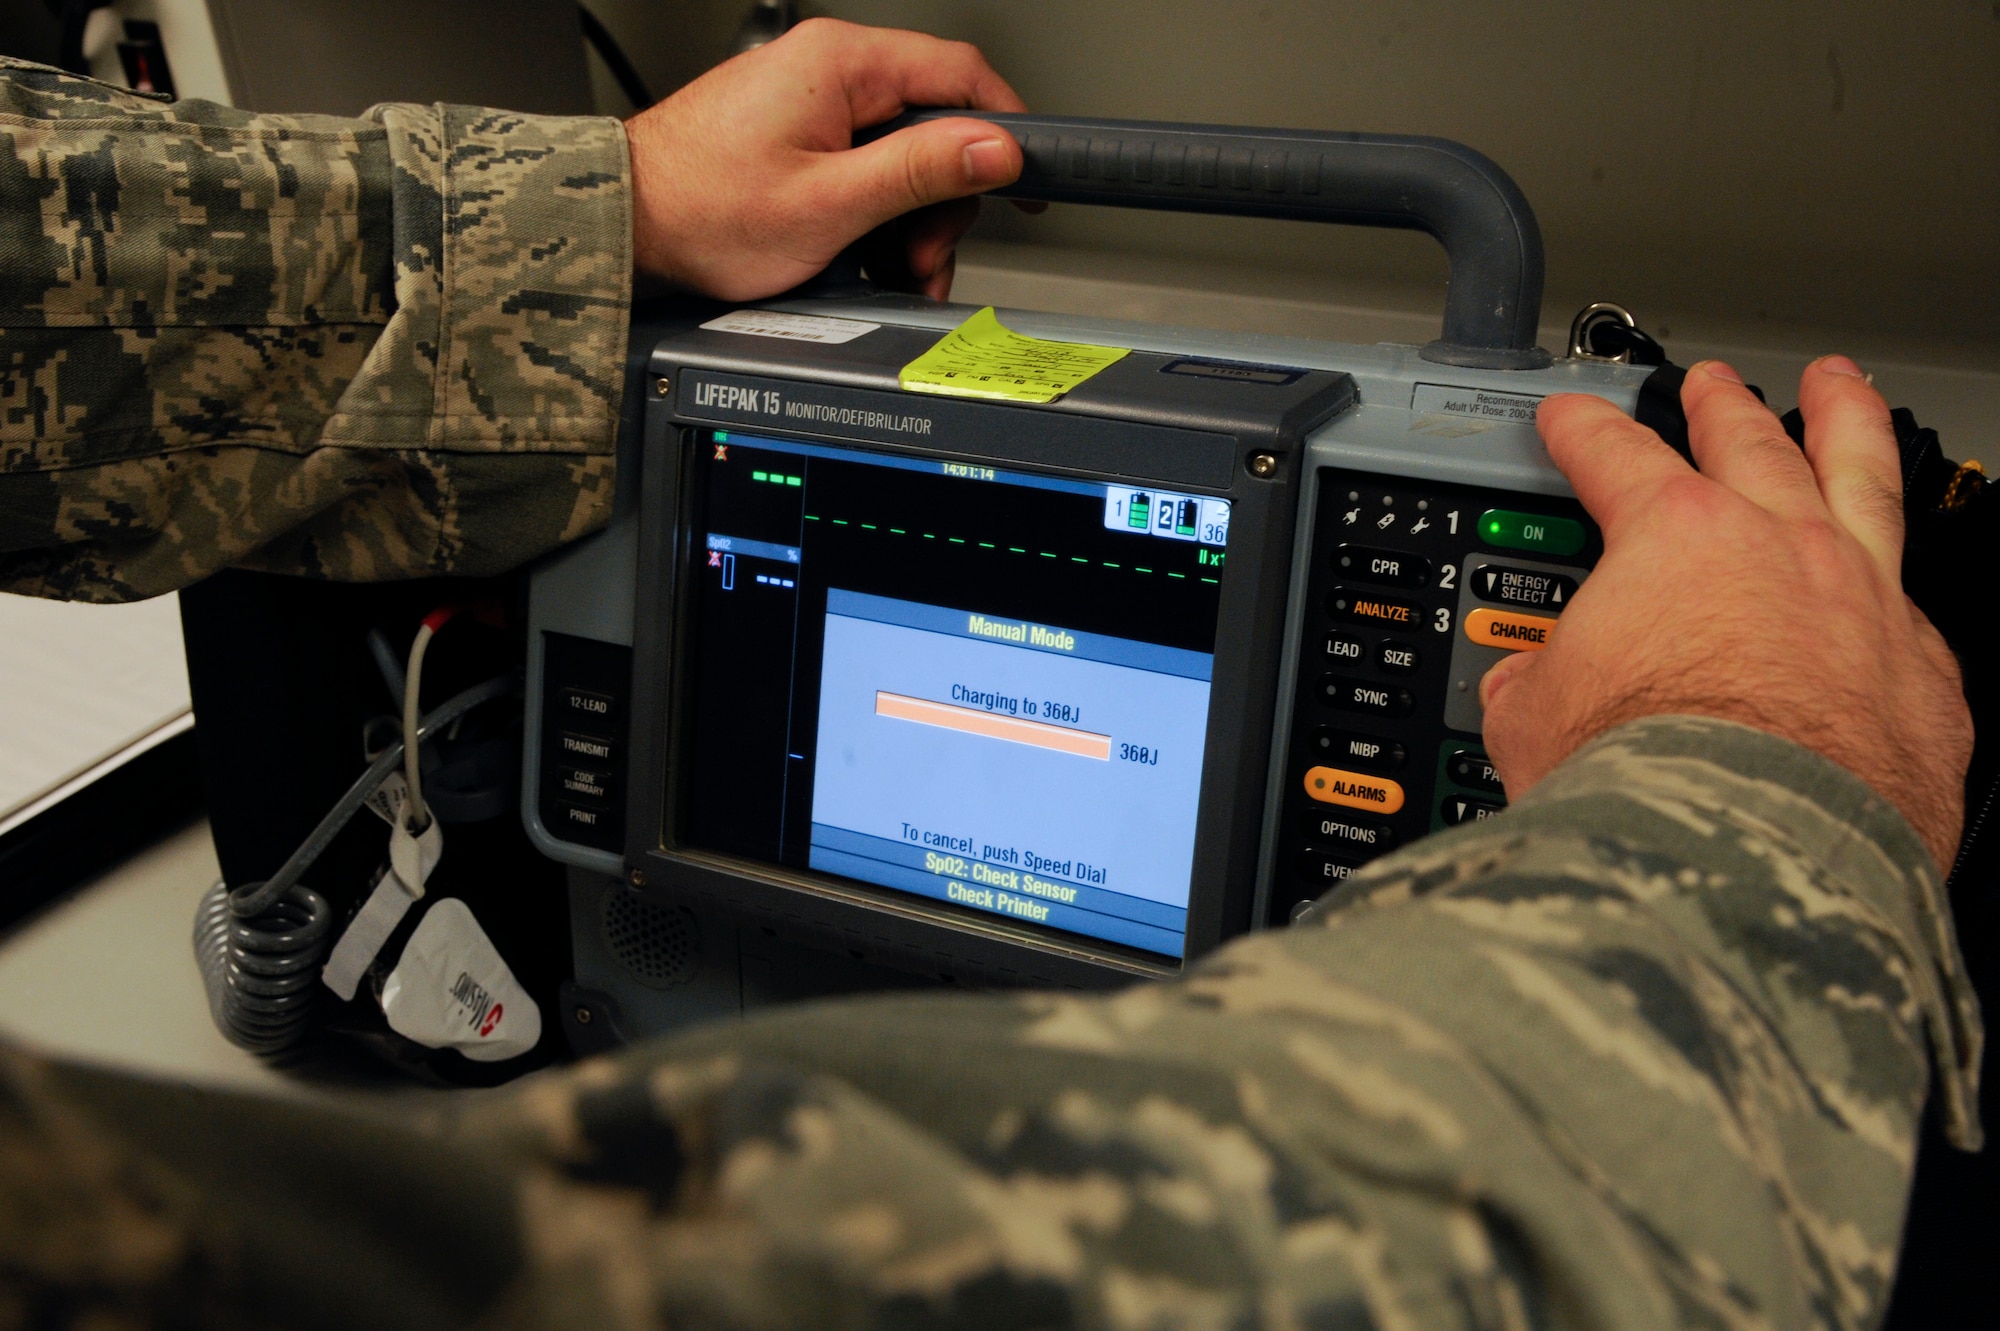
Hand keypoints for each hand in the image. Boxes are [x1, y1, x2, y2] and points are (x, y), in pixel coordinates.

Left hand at [623, 19, 1028, 301]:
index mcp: (841, 62)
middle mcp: (828, 69)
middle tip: (921, 257)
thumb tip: (993, 149)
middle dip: (940, 202)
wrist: (625, 226)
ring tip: (884, 268)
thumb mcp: (830, 203)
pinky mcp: (798, 134)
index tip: (1025, 182)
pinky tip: (860, 255)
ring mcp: (812, 101)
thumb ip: (919, 171)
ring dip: (907, 221)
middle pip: (933, 125)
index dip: (1003, 132)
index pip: (961, 74)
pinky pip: (862, 167)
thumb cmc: (700, 210)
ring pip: (901, 155)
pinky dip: (873, 217)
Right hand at [1481, 358, 1971, 873]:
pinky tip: (1900, 581)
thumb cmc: (1641, 783)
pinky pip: (1918, 604)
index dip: (1584, 431)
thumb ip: (1533, 680)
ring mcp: (1865, 605)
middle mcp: (1782, 550)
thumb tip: (1525, 689)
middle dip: (1723, 406)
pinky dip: (1900, 582)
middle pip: (1752, 443)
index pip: (1616, 458)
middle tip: (1713, 385)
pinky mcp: (1924, 678)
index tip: (1573, 419)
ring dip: (1848, 427)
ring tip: (1844, 392)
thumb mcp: (1530, 719)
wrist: (1745, 857)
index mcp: (1674, 541)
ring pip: (1863, 483)